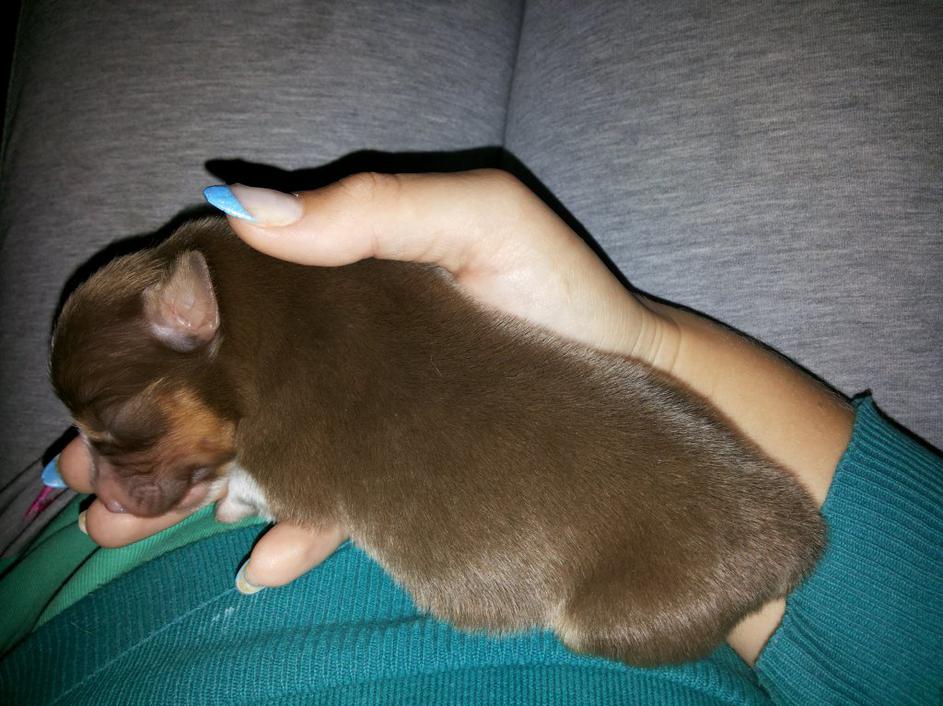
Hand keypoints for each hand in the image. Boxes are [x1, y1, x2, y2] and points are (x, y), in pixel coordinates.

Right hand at [67, 169, 669, 591]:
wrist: (631, 388)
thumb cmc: (559, 289)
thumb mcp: (478, 215)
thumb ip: (374, 207)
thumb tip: (246, 208)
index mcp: (343, 279)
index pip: (232, 299)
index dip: (164, 334)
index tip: (108, 376)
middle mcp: (343, 348)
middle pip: (226, 388)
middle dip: (153, 430)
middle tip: (91, 475)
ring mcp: (366, 415)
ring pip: (261, 453)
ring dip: (194, 489)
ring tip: (133, 522)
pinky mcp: (400, 471)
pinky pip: (332, 504)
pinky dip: (293, 532)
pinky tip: (256, 563)